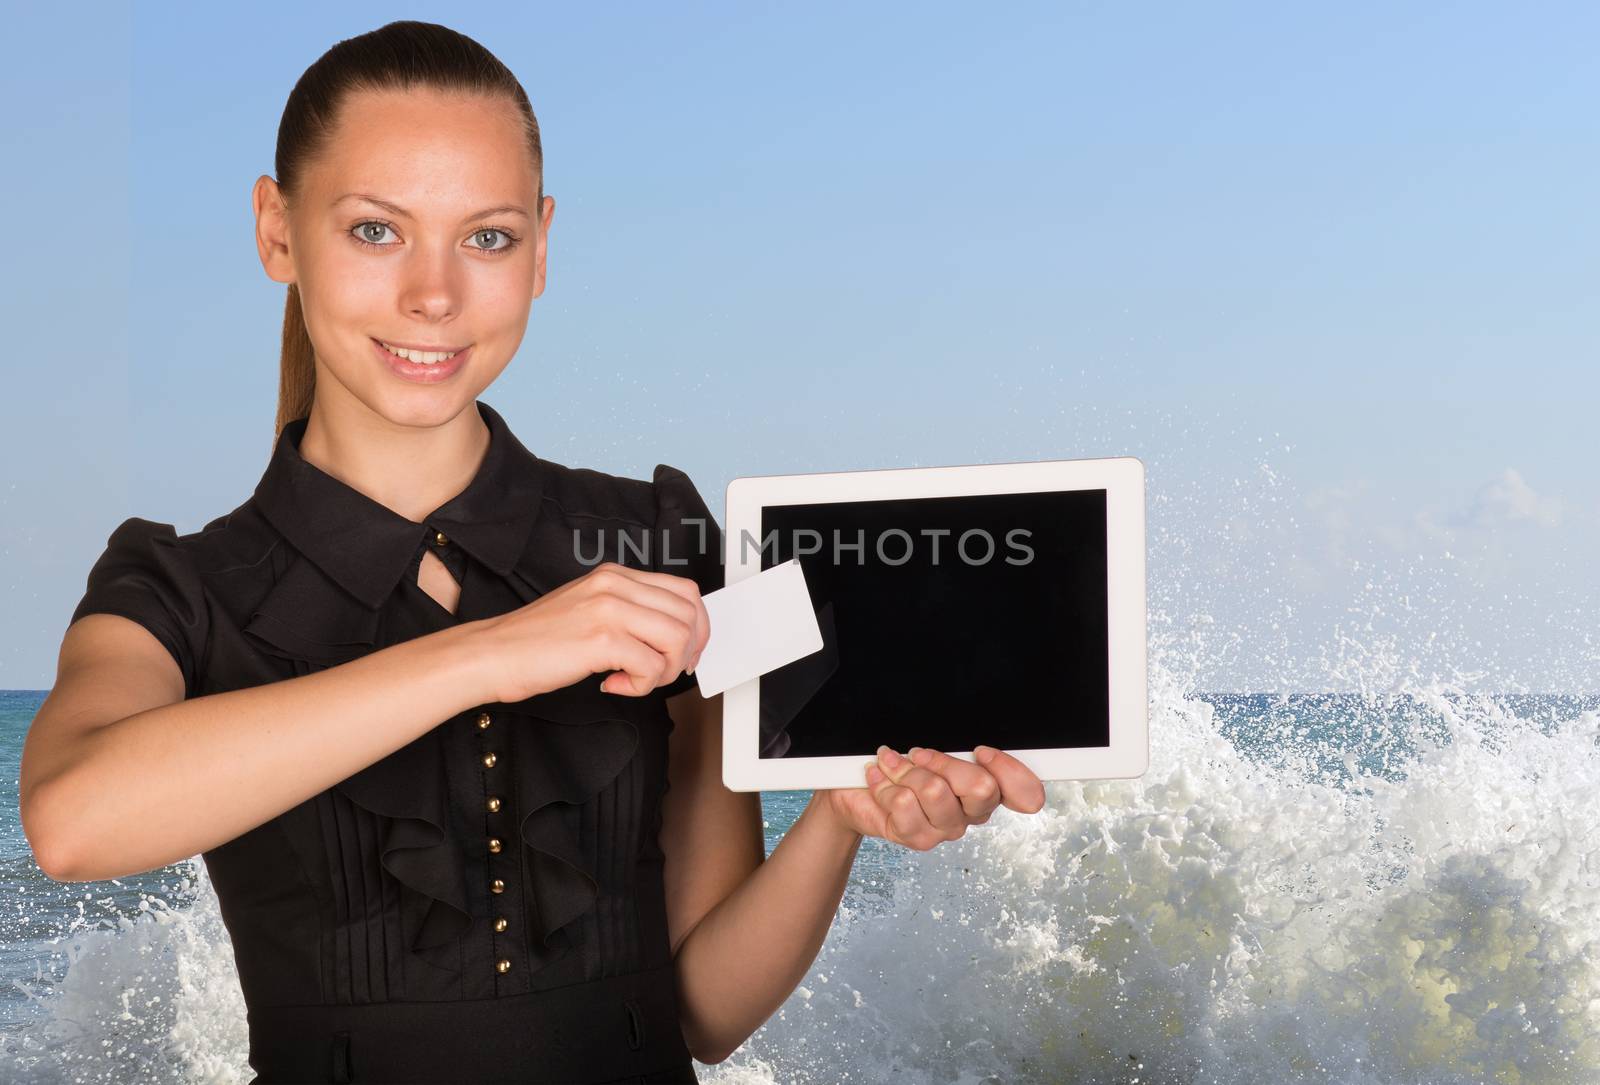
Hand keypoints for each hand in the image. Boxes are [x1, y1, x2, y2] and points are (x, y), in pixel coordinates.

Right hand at [473, 561, 710, 702]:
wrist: (493, 654)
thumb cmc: (537, 642)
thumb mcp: (589, 610)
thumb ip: (628, 613)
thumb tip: (673, 636)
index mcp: (615, 575)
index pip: (685, 591)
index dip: (697, 627)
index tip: (686, 653)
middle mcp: (615, 585)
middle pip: (689, 615)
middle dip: (687, 652)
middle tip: (663, 672)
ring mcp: (608, 609)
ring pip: (677, 639)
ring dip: (666, 670)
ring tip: (636, 679)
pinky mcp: (601, 639)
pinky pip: (651, 666)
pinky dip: (641, 686)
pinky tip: (613, 684)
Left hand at [819, 745, 1046, 848]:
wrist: (856, 790)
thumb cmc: (899, 765)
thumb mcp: (930, 749)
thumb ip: (955, 748)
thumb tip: (967, 746)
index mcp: (987, 788)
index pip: (1026, 792)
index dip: (1009, 770)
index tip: (980, 751)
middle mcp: (972, 813)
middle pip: (981, 788)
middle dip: (943, 761)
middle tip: (918, 754)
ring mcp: (946, 829)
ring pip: (936, 791)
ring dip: (905, 770)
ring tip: (891, 765)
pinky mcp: (918, 839)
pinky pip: (904, 803)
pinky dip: (885, 784)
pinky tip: (879, 780)